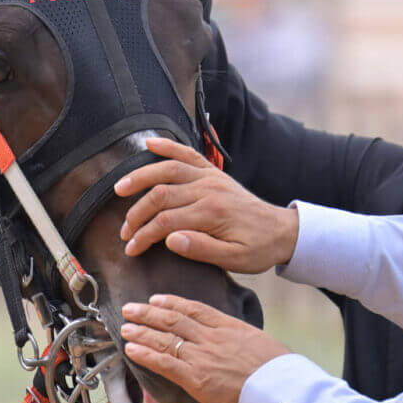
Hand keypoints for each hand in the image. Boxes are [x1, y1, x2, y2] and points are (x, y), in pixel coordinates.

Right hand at [115, 137, 297, 273]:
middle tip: (124, 232)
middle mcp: (208, 189)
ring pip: (168, 170)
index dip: (143, 236)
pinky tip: (149, 143)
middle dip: (137, 214)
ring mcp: (210, 177)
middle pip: (160, 195)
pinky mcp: (213, 172)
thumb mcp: (235, 259)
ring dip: (141, 177)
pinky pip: (188, 154)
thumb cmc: (258, 249)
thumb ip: (202, 249)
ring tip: (119, 188)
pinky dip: (168, 146)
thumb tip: (170, 240)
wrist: (282, 231)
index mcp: (212, 213)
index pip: (165, 222)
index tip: (131, 249)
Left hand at [119, 294, 289, 402]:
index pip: (194, 309)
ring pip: (165, 338)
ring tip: (125, 327)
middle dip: (148, 313)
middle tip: (131, 308)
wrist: (280, 389)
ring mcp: (202, 356)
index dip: (171, 303)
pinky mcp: (195, 377)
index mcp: (228, 326)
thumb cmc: (277, 371)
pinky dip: (146, 354)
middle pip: (174, 320)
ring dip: (141, 332)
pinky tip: (131, 349)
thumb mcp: (260, 344)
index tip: (156, 299)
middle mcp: (211, 337)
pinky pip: (164, 362)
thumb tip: (235, 344)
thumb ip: (240, 341)